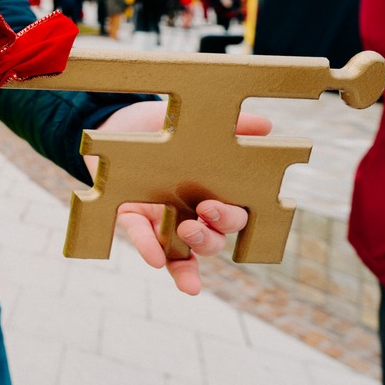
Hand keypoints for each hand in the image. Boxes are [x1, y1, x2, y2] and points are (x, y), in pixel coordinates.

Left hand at [96, 100, 272, 294]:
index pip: (234, 216)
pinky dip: (149, 248)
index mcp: (213, 193)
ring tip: (187, 248)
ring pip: (182, 253)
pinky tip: (155, 258)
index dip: (230, 218)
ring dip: (188, 263)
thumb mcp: (194, 122)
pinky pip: (142, 237)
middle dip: (211, 235)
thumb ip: (231, 127)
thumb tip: (266, 126)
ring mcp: (163, 219)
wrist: (118, 121)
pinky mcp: (132, 217)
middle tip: (204, 214)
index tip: (216, 207)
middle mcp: (191, 212)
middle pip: (213, 239)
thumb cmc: (165, 126)